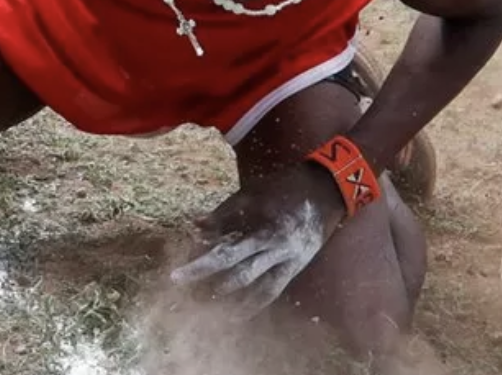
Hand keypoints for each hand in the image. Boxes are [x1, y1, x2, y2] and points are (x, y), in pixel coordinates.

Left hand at [169, 161, 344, 315]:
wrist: (325, 190)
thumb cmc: (282, 187)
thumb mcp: (251, 193)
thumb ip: (223, 213)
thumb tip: (194, 228)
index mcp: (263, 227)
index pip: (225, 251)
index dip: (201, 264)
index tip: (177, 274)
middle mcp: (275, 248)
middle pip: (237, 271)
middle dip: (208, 282)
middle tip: (184, 291)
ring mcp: (287, 260)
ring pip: (255, 288)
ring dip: (229, 299)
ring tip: (203, 306)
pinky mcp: (295, 268)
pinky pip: (271, 292)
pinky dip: (253, 305)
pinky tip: (236, 314)